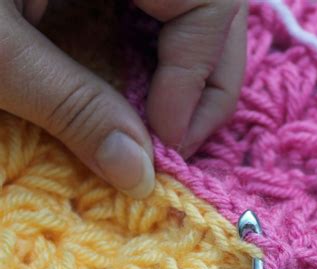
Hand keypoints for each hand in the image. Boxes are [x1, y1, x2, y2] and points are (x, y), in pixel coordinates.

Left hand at [0, 0, 246, 197]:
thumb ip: (72, 107)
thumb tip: (137, 174)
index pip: (210, 5)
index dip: (198, 83)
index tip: (168, 145)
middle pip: (216, 6)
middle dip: (207, 81)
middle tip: (176, 139)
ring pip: (193, 6)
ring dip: (186, 68)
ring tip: (161, 118)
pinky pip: (156, 6)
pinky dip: (155, 47)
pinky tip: (134, 80)